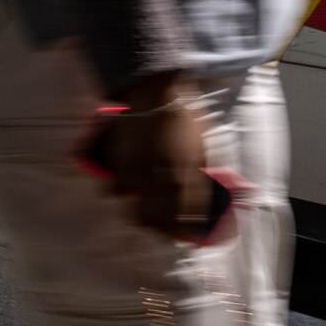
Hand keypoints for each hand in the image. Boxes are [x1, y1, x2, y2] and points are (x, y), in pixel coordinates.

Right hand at [99, 80, 210, 238]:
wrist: (156, 92)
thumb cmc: (185, 117)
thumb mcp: (205, 145)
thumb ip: (204, 172)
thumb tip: (207, 195)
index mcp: (189, 173)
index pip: (190, 215)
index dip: (191, 229)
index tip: (191, 233)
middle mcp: (163, 177)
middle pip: (162, 222)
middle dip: (166, 233)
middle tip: (170, 233)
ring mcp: (140, 172)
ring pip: (138, 214)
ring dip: (145, 222)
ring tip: (150, 221)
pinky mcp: (121, 164)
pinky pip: (118, 192)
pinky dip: (124, 197)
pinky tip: (131, 195)